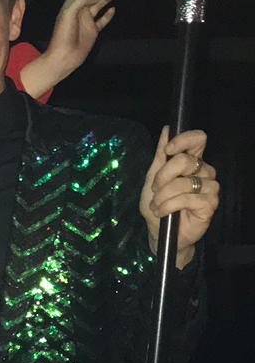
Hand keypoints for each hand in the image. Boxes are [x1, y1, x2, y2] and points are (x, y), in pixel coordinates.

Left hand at [20, 0, 115, 97]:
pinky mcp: (93, 31)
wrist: (64, 56)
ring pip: (97, 6)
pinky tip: (113, 9)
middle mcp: (79, 11)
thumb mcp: (68, 14)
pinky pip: (102, 20)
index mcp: (71, 6)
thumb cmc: (63, 35)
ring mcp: (86, 21)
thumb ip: (81, 2)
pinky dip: (108, 15)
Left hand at [141, 127, 218, 264]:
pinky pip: (187, 198)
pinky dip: (168, 206)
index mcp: (192, 162)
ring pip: (184, 182)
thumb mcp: (152, 178)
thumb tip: (166, 130)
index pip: (198, 139)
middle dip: (163, 176)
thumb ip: (160, 155)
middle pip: (186, 160)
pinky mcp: (210, 204)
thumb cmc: (158, 205)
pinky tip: (163, 212)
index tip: (167, 151)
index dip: (183, 140)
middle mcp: (205, 172)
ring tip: (157, 206)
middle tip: (155, 190)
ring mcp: (210, 188)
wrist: (160, 232)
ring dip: (163, 195)